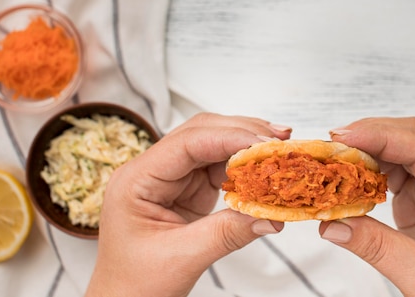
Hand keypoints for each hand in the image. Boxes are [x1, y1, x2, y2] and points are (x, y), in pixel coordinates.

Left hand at [85, 113, 291, 296]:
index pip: (187, 143)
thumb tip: (270, 215)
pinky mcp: (187, 189)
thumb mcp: (182, 258)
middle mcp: (152, 171)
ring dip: (245, 146)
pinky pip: (219, 168)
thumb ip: (228, 233)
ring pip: (213, 146)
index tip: (264, 143)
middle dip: (242, 133)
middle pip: (201, 134)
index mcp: (136, 180)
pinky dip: (243, 167)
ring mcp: (171, 178)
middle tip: (279, 141)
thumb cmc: (135, 284)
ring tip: (277, 150)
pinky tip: (262, 169)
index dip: (229, 138)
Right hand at [320, 117, 414, 296]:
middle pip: (413, 141)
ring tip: (336, 160)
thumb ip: (376, 247)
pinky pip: (394, 175)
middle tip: (332, 145)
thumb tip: (332, 223)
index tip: (345, 137)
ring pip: (401, 154)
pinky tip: (350, 178)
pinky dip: (369, 173)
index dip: (382, 136)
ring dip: (367, 153)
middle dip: (371, 137)